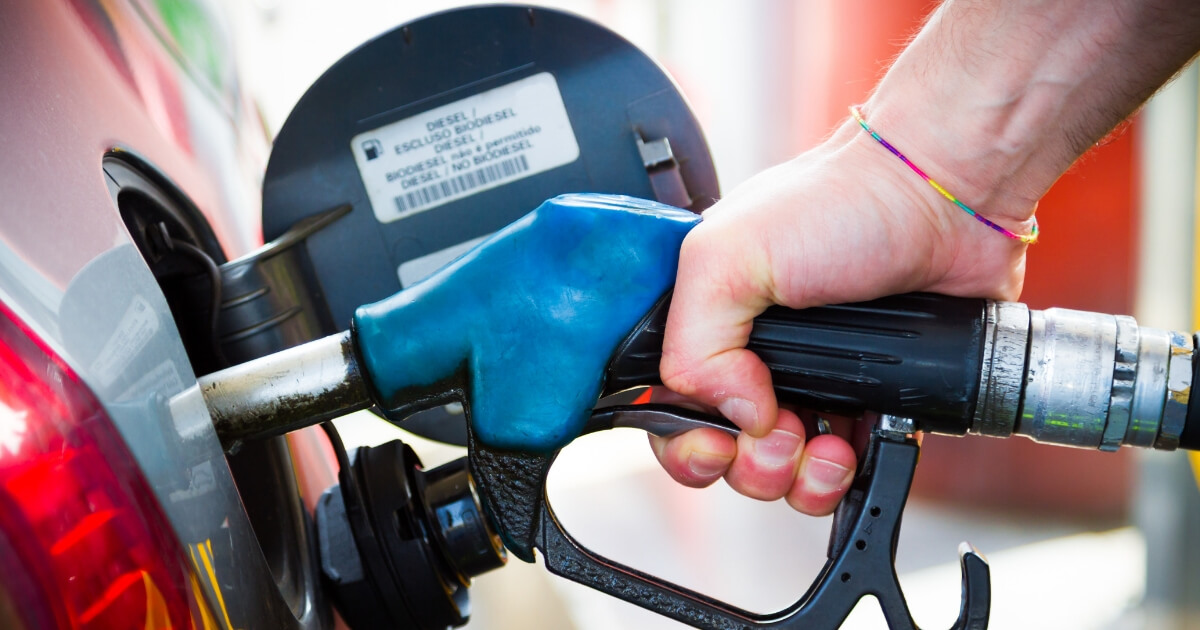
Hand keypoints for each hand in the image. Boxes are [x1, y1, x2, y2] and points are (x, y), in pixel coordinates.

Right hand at [654, 119, 1030, 513]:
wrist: (943, 197)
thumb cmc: (840, 204)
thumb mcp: (727, 255)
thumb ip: (694, 343)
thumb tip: (732, 414)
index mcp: (710, 321)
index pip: (669, 405)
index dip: (685, 438)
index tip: (715, 441)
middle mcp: (755, 355)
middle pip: (723, 450)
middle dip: (747, 464)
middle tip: (777, 437)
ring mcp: (814, 382)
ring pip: (781, 470)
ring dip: (795, 478)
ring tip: (821, 447)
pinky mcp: (871, 401)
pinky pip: (843, 469)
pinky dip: (842, 476)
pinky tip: (852, 450)